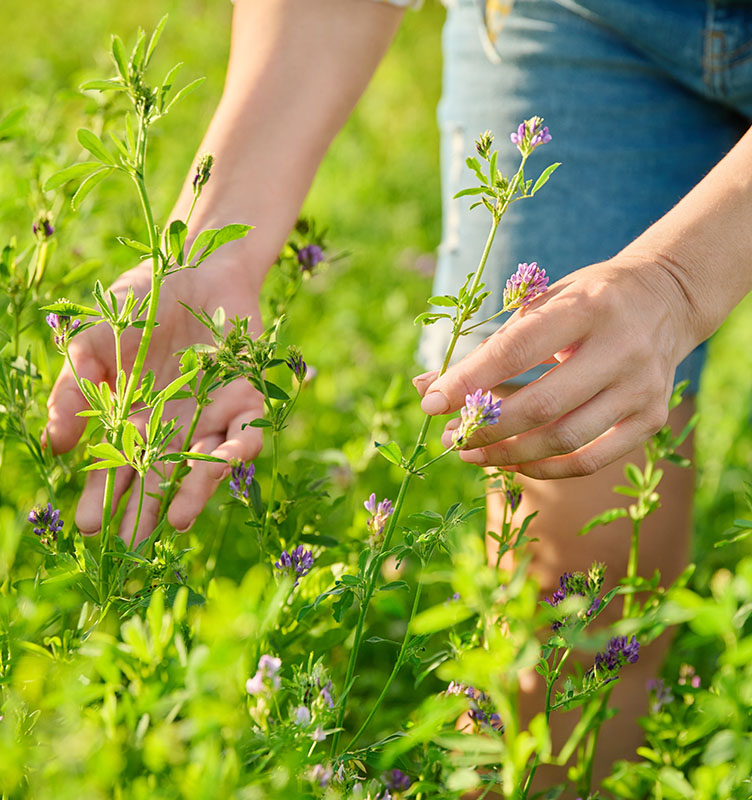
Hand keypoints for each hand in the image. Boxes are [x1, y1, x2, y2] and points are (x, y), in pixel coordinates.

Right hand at [46, 257, 264, 543]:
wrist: (196, 267)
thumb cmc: (141, 304)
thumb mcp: (94, 341)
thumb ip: (74, 389)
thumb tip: (56, 446)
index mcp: (134, 419)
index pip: (114, 468)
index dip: (101, 497)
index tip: (89, 526)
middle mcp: (173, 427)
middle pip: (158, 477)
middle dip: (144, 510)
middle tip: (131, 543)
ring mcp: (212, 417)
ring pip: (204, 465)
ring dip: (193, 492)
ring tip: (178, 519)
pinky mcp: (247, 400)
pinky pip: (246, 433)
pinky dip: (238, 449)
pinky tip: (223, 462)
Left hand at [413, 257, 695, 478]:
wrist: (667, 299)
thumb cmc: (588, 300)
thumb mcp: (543, 303)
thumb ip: (489, 346)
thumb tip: (427, 386)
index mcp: (588, 307)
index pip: (516, 351)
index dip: (469, 381)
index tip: (431, 403)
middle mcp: (622, 349)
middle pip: (541, 405)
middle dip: (484, 428)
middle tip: (449, 436)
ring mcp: (642, 389)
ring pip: (563, 440)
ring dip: (507, 454)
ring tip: (470, 453)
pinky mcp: (652, 419)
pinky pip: (590, 460)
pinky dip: (545, 469)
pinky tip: (512, 464)